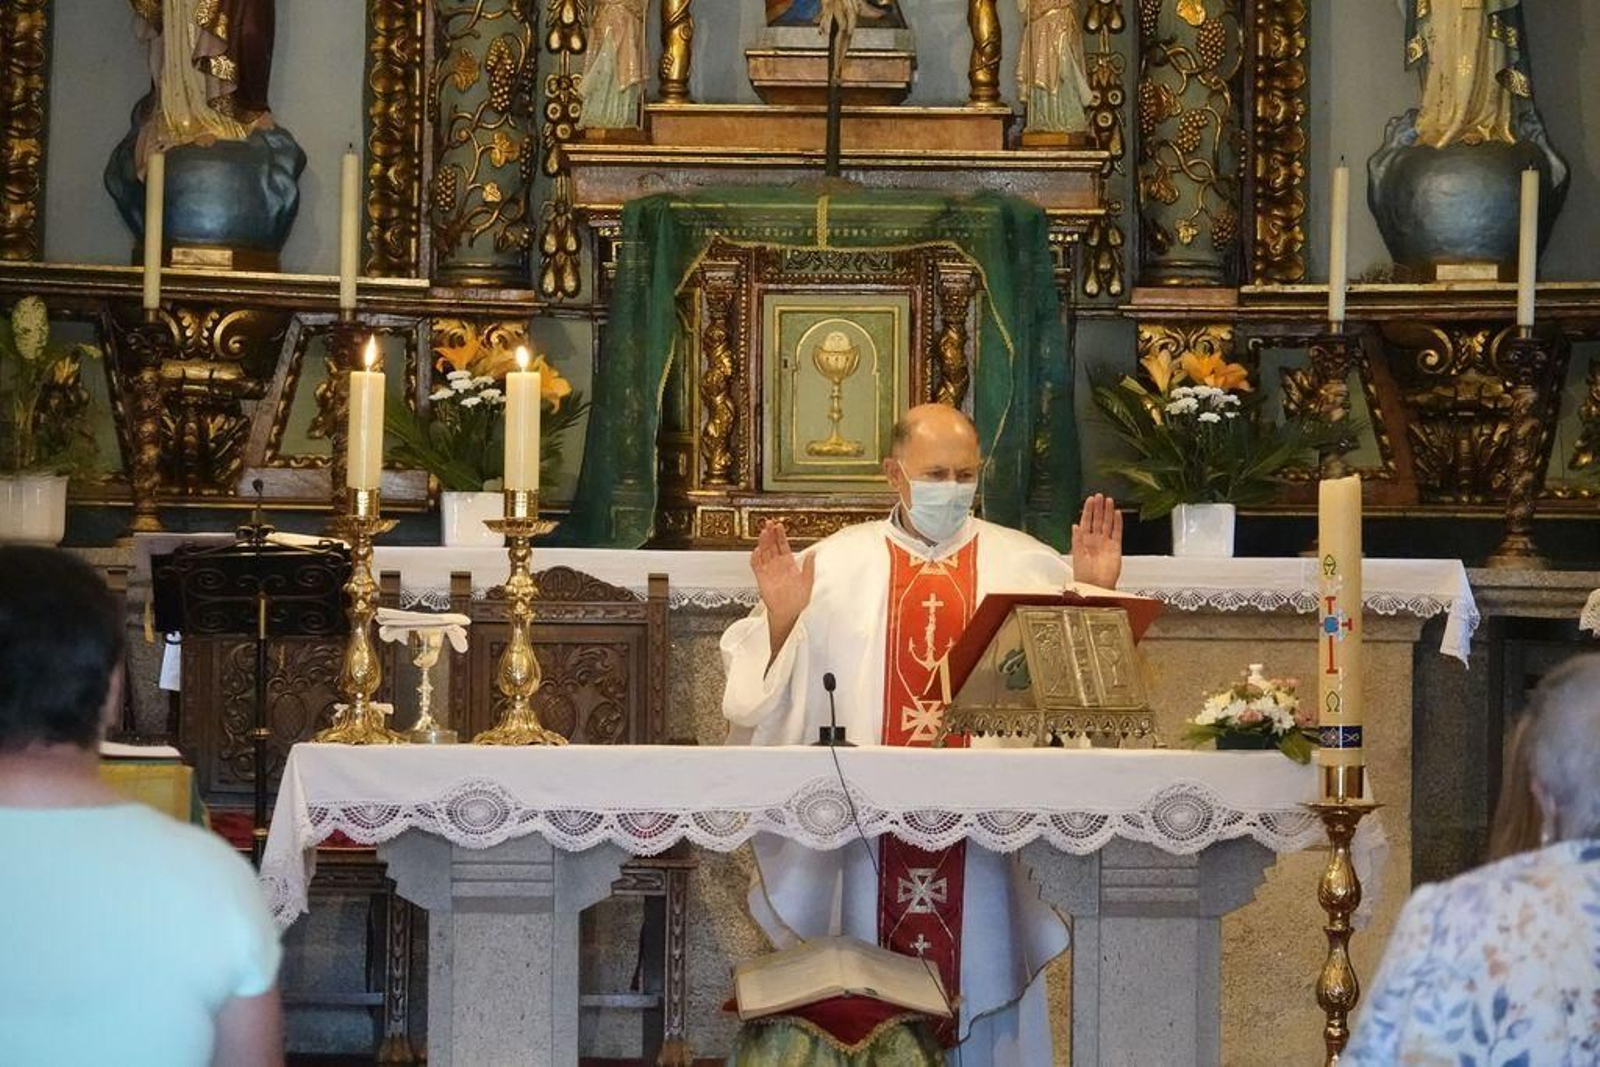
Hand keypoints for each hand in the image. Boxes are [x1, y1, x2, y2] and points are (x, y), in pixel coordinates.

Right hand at [751, 520, 814, 657]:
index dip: (780, 535)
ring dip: (763, 542)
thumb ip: (809, 567)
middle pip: (772, 546)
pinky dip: (755, 558)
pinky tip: (757, 550)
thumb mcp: (808, 581)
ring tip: (764, 532)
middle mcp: (778, 565)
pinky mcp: (762, 578)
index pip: (783, 545)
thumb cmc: (799, 600)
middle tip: (768, 523)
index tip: (779, 525)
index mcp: (789, 564)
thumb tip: (813, 553)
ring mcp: (769, 571)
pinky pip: (756, 566)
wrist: (789, 613)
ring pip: (764, 553)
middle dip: (770, 534)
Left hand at [1071, 493, 1122, 589]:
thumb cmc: (1084, 574)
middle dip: (1098, 508)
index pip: (1086, 521)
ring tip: (1108, 500)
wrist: (1096, 586)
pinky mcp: (1116, 548)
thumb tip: (1074, 525)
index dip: (1087, 511)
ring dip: (1107, 512)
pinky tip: (1117, 513)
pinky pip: (1117, 532)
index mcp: (1084, 541)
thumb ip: (1077, 539)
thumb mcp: (1076, 554)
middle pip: (1097, 520)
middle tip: (1099, 496)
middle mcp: (1095, 540)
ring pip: (1107, 524)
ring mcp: (1106, 543)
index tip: (1089, 499)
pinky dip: (1117, 523)